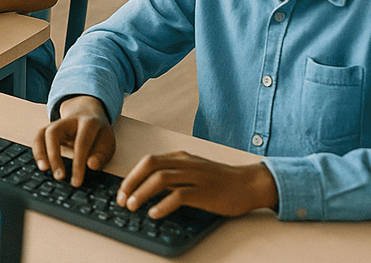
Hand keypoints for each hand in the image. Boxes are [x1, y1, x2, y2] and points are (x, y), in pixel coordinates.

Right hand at [32, 95, 115, 185]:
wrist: (88, 112)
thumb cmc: (98, 133)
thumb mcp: (107, 143)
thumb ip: (101, 156)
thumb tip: (91, 166)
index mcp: (88, 122)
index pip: (81, 142)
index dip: (78, 164)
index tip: (76, 182)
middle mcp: (68, 120)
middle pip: (54, 132)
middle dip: (54, 155)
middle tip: (59, 177)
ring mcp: (56, 123)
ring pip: (42, 133)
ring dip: (40, 152)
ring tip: (44, 169)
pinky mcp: (48, 129)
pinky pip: (38, 138)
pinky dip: (37, 151)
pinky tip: (41, 165)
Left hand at [117, 152, 278, 217]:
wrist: (248, 184)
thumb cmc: (220, 181)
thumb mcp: (193, 172)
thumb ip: (174, 176)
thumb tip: (150, 188)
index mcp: (179, 158)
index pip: (148, 161)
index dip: (131, 175)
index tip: (122, 191)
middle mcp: (184, 163)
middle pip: (149, 166)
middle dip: (131, 182)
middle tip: (122, 200)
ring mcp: (194, 176)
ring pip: (161, 179)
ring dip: (142, 193)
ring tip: (133, 206)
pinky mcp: (204, 192)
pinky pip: (179, 195)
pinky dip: (163, 204)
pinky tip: (155, 213)